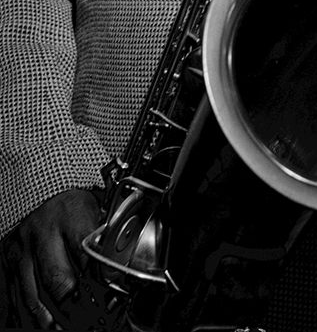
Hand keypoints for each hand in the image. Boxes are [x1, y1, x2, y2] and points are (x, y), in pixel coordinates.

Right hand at [2, 188, 99, 329]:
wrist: (40, 178)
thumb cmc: (73, 194)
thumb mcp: (97, 201)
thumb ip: (107, 227)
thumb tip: (126, 254)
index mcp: (71, 213)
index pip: (87, 250)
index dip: (100, 275)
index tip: (113, 292)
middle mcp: (44, 232)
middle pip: (58, 277)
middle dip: (73, 301)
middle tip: (87, 317)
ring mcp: (23, 247)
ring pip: (33, 291)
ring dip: (49, 315)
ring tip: (61, 328)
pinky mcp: (10, 258)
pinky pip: (15, 291)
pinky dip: (27, 310)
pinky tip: (41, 321)